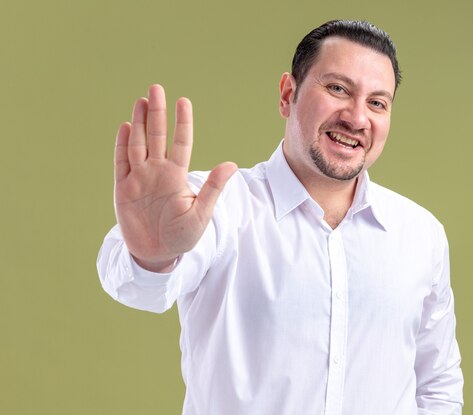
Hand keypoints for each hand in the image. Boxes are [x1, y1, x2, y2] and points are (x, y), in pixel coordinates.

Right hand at [114, 84, 236, 271]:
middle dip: (156, 113)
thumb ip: (212, 188)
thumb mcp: (201, 213)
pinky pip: (121, 162)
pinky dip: (121, 144)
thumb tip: (231, 164)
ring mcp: (139, 178)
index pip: (181, 142)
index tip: (184, 102)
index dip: (182, 122)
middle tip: (156, 88)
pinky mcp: (123, 188)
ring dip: (138, 122)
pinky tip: (125, 126)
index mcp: (177, 175)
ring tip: (141, 100)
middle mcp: (158, 171)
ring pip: (138, 143)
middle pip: (157, 136)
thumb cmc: (183, 236)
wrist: (158, 254)